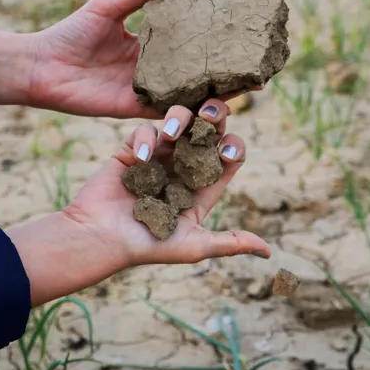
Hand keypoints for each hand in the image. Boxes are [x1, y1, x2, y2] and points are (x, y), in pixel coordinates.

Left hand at [0, 0, 257, 118]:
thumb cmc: (70, 33)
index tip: (242, 42)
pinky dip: (188, 113)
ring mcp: (146, 94)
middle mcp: (153, 73)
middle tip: (256, 73)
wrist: (42, 66)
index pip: (188, 47)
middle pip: (195, 76)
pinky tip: (212, 109)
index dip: (213, 47)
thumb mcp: (108, 7)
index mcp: (149, 47)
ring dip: (213, 97)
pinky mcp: (135, 111)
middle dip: (224, 77)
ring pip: (187, 98)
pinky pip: (167, 114)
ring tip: (242, 92)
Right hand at [5, 98, 270, 306]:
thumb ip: (230, 243)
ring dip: (182, 118)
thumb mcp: (194, 245)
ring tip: (175, 132)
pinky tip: (141, 158)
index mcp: (202, 187)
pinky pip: (144, 130)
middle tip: (211, 117)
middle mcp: (183, 167)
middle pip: (208, 131)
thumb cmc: (148, 247)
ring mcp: (158, 156)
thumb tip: (269, 253)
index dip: (232, 148)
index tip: (225, 153)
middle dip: (215, 118)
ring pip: (178, 120)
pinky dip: (145, 139)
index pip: (228, 157)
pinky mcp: (131, 149)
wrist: (100, 239)